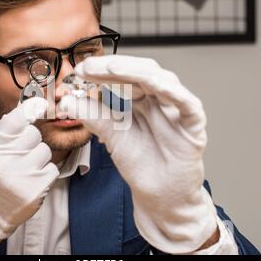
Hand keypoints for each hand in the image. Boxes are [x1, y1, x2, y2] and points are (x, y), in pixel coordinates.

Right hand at [0, 97, 58, 239]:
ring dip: (39, 158)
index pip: (15, 120)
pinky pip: (52, 168)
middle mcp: (4, 161)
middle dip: (32, 142)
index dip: (31, 108)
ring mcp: (21, 176)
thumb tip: (33, 104)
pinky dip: (45, 173)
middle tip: (21, 154)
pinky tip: (32, 180)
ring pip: (45, 151)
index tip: (42, 104)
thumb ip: (8, 130)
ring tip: (26, 169)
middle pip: (34, 134)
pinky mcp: (36, 189)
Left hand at [58, 55, 217, 253]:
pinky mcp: (193, 126)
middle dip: (116, 66)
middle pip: (142, 72)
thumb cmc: (139, 162)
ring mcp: (177, 110)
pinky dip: (175, 93)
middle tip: (91, 66)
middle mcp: (159, 99)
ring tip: (113, 69)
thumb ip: (92, 115)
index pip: (123, 76)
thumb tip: (67, 99)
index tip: (80, 70)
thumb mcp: (110, 135)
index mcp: (141, 98)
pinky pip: (188, 105)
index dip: (102, 70)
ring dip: (139, 72)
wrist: (158, 193)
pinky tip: (156, 85)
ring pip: (164, 81)